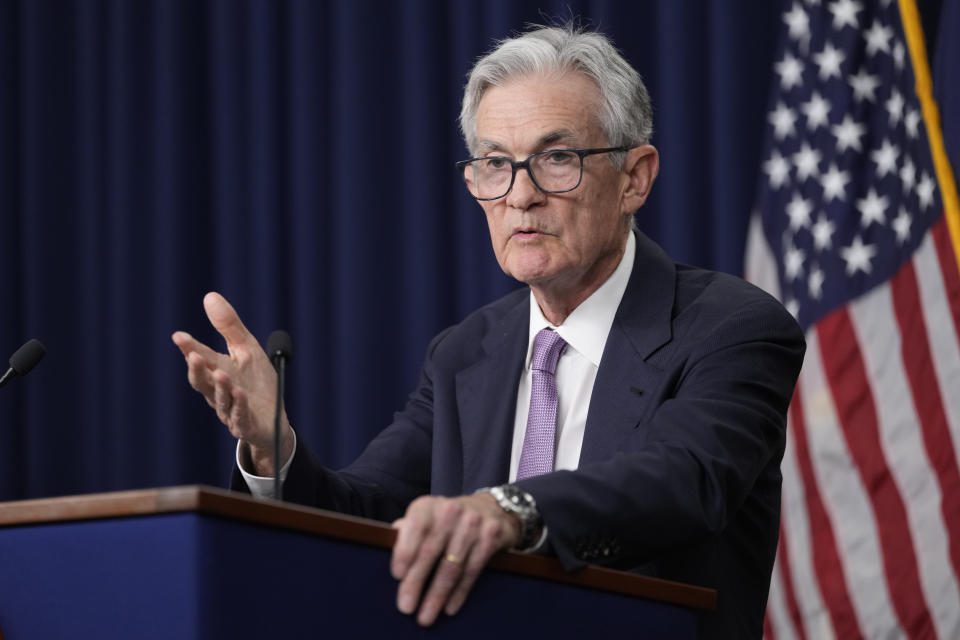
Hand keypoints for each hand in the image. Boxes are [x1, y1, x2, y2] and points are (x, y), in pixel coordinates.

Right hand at [172, 292, 292, 474]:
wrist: (274, 418)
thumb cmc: (257, 383)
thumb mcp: (246, 350)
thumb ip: (228, 326)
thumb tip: (209, 296)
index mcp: (217, 372)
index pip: (201, 359)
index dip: (189, 348)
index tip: (179, 336)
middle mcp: (219, 393)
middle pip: (203, 382)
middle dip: (198, 369)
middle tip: (193, 355)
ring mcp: (231, 411)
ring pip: (221, 400)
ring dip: (220, 387)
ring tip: (221, 373)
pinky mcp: (246, 425)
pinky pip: (241, 416)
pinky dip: (240, 405)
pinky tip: (241, 393)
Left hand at [390, 493, 519, 625]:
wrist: (489, 509)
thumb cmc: (446, 519)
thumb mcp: (425, 517)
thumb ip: (407, 530)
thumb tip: (387, 542)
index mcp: (428, 506)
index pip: (415, 527)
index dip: (405, 551)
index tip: (398, 576)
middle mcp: (451, 510)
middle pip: (431, 551)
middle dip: (416, 582)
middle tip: (406, 606)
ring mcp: (473, 524)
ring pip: (452, 566)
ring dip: (437, 594)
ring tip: (426, 615)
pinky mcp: (491, 537)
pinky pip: (472, 570)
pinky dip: (460, 592)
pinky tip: (449, 608)